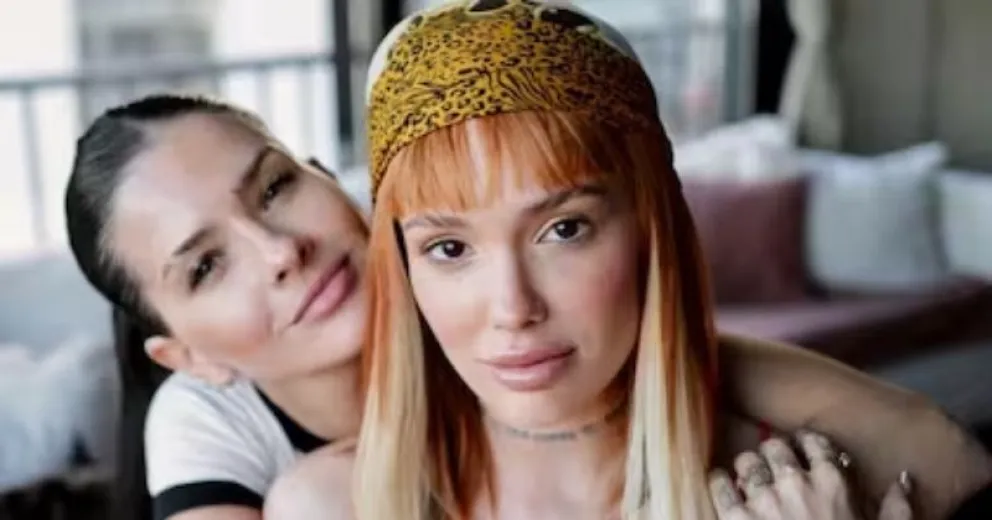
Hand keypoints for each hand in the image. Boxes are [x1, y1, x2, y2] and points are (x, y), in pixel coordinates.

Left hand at [708, 430, 912, 519]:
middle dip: (772, 454)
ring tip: (748, 476)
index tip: (801, 447)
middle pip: (774, 447)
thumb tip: (903, 481)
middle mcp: (795, 483)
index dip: (805, 442)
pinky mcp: (737, 517)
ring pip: (746, 462)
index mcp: (832, 483)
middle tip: (771, 464)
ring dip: (747, 468)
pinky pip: (721, 486)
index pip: (813, 442)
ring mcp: (763, 499)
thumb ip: (895, 508)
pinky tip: (722, 484)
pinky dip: (719, 481)